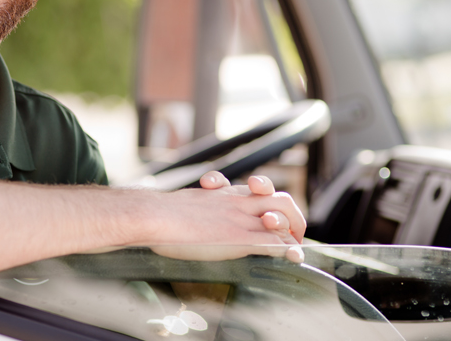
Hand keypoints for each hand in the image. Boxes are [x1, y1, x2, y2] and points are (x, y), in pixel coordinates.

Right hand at [146, 172, 304, 263]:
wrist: (154, 216)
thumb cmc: (162, 215)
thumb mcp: (189, 205)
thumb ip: (204, 208)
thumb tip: (202, 217)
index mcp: (227, 193)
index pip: (263, 192)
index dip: (275, 206)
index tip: (275, 222)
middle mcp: (238, 202)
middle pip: (281, 199)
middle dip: (293, 217)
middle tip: (293, 234)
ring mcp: (240, 219)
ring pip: (282, 217)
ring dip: (294, 230)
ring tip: (295, 246)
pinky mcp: (239, 237)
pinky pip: (274, 242)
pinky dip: (289, 250)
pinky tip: (294, 257)